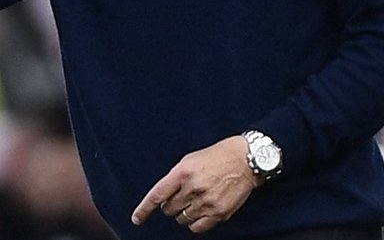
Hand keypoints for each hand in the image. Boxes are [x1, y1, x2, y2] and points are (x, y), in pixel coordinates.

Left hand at [131, 135, 257, 233]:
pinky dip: (195, 223)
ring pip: (182, 220)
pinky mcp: (219, 213)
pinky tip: (201, 211)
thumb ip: (176, 177)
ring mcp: (206, 202)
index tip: (137, 218)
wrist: (246, 160)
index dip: (145, 209)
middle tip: (182, 196)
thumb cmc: (218, 156)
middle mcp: (193, 188)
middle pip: (169, 210)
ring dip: (184, 213)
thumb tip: (164, 197)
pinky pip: (197, 228)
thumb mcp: (191, 160)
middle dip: (171, 206)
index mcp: (183, 172)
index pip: (158, 194)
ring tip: (195, 200)